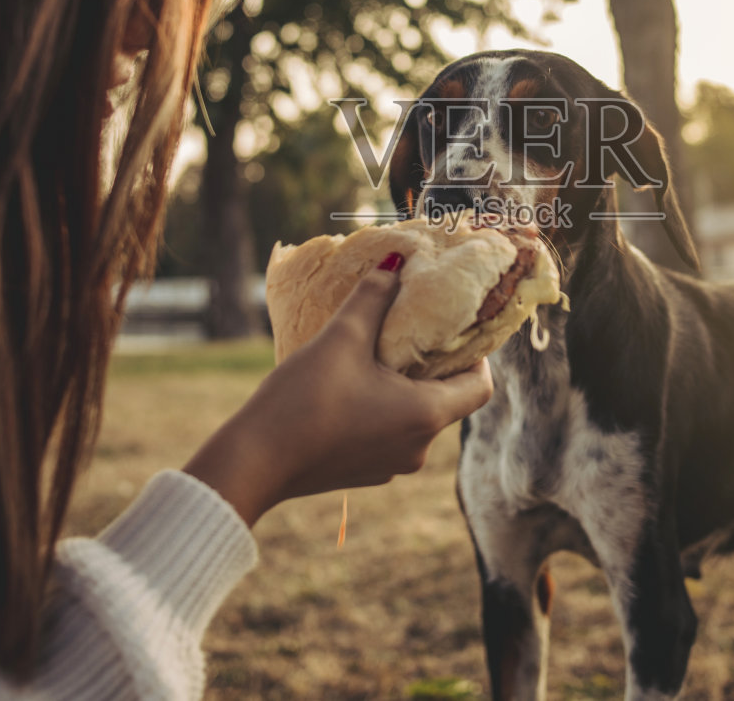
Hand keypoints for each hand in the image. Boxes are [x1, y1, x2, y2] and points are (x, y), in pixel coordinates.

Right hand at [182, 256, 493, 526]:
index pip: (480, 387)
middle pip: (448, 400)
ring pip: (416, 417)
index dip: (477, 356)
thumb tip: (397, 259)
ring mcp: (391, 466)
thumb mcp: (342, 338)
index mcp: (426, 416)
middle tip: (412, 331)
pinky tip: (351, 387)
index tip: (456, 330)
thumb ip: (374, 296)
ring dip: (405, 387)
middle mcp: (418, 448)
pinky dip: (382, 409)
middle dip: (434, 365)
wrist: (253, 462)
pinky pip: (389, 434)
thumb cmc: (303, 399)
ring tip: (377, 354)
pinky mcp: (365, 473)